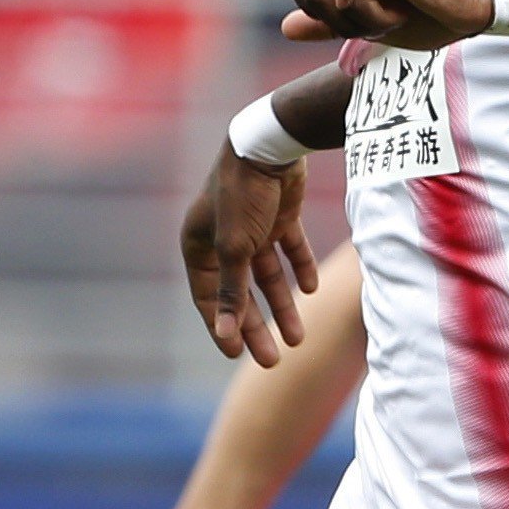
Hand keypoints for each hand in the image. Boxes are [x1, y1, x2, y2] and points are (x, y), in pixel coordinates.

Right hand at [181, 146, 315, 365]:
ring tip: (298, 339)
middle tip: (273, 360)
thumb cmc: (243, 196)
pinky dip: (299, 269)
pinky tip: (310, 291)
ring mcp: (252, 228)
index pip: (208, 296)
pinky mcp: (279, 217)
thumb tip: (223, 333)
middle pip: (240, 293)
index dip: (223, 326)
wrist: (271, 147)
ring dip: (283, 307)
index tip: (238, 355)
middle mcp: (222, 238)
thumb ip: (231, 292)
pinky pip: (289, 251)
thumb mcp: (235, 249)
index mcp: (198, 244)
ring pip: (267, 277)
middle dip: (256, 327)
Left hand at [281, 0, 498, 48]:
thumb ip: (330, 25)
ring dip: (357, 19)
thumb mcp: (373, 27)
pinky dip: (368, 8)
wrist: (476, 11)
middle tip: (376, 23)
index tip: (359, 23)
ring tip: (395, 17)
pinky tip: (399, 12)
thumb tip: (286, 27)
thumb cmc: (432, 17)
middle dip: (333, 20)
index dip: (317, 13)